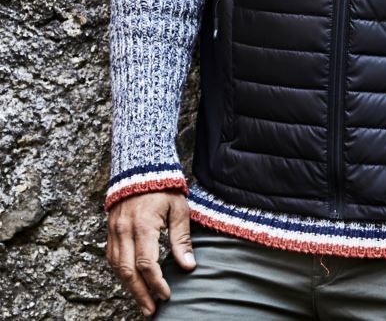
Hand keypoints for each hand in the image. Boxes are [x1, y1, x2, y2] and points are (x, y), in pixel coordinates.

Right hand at [106, 190, 195, 316]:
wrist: (141, 166)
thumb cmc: (164, 187)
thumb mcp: (179, 209)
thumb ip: (181, 238)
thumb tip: (188, 266)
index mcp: (143, 225)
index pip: (147, 264)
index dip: (156, 283)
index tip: (166, 295)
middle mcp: (124, 230)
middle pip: (128, 271)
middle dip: (140, 294)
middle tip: (151, 310)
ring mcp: (114, 231)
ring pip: (117, 267)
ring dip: (129, 287)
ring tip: (143, 301)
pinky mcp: (110, 230)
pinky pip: (111, 258)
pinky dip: (121, 273)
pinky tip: (131, 282)